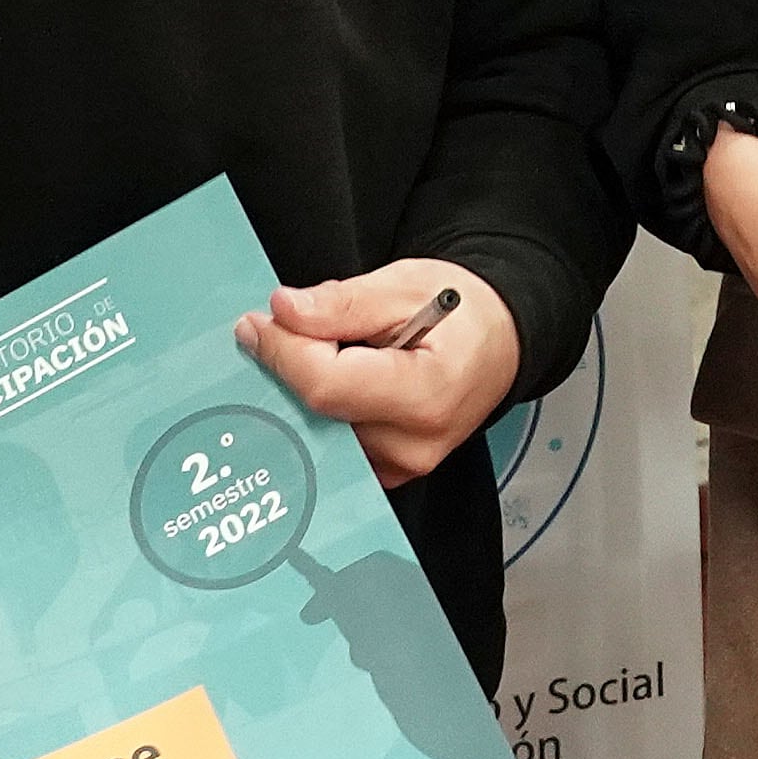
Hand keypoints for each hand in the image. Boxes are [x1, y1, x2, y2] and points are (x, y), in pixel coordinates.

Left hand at [236, 259, 521, 485]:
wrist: (499, 343)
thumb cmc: (462, 313)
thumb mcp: (405, 285)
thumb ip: (342, 302)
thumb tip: (284, 311)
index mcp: (427, 392)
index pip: (327, 386)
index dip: (283, 353)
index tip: (258, 323)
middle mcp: (414, 444)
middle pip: (316, 414)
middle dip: (287, 369)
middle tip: (283, 328)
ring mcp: (401, 466)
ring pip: (315, 433)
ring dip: (299, 391)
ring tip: (319, 350)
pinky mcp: (387, 474)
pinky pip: (329, 445)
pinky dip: (315, 412)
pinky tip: (327, 379)